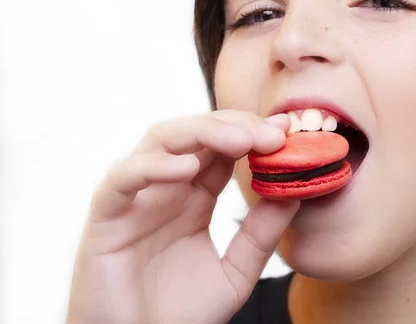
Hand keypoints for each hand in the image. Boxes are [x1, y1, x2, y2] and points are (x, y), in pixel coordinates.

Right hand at [67, 110, 298, 323]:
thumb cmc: (178, 314)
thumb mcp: (234, 274)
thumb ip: (260, 236)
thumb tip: (293, 193)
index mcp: (195, 197)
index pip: (224, 148)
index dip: (254, 132)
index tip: (289, 130)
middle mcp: (167, 188)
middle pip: (196, 133)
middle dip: (236, 126)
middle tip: (272, 134)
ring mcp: (137, 197)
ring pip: (161, 141)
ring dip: (202, 132)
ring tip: (241, 140)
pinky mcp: (106, 216)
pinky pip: (124, 178)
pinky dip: (153, 165)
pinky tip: (188, 168)